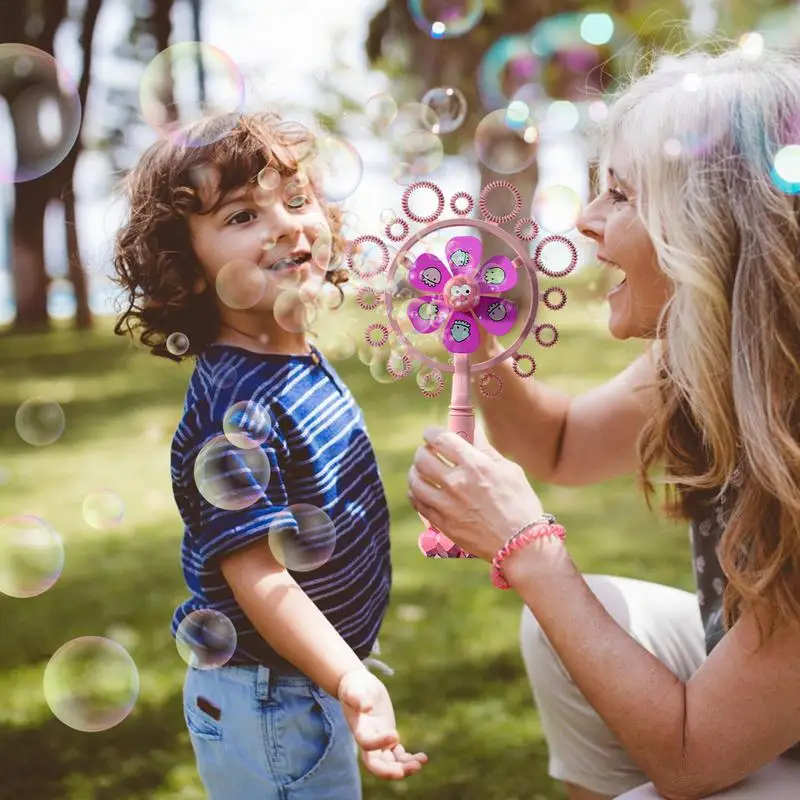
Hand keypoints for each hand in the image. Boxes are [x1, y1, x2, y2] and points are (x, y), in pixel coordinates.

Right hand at [337, 668, 427, 779]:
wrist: (358, 686)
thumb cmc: (354, 687)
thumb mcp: (353, 689)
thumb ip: (357, 698)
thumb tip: (366, 706)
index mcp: (359, 728)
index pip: (366, 743)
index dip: (378, 743)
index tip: (395, 735)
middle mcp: (368, 739)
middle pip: (375, 764)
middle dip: (390, 770)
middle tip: (409, 768)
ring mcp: (378, 740)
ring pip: (389, 762)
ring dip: (404, 767)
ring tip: (421, 762)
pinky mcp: (388, 737)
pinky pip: (398, 755)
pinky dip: (408, 759)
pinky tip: (423, 758)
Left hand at [408, 425, 543, 561]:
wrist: (521, 544)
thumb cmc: (520, 504)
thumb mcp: (509, 470)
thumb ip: (485, 449)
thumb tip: (472, 430)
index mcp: (475, 465)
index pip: (440, 439)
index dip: (431, 433)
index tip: (431, 434)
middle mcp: (457, 482)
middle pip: (422, 458)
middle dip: (423, 450)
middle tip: (428, 452)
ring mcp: (447, 504)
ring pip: (415, 480)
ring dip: (416, 472)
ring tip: (421, 471)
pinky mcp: (442, 523)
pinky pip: (418, 502)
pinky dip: (416, 493)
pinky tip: (422, 490)